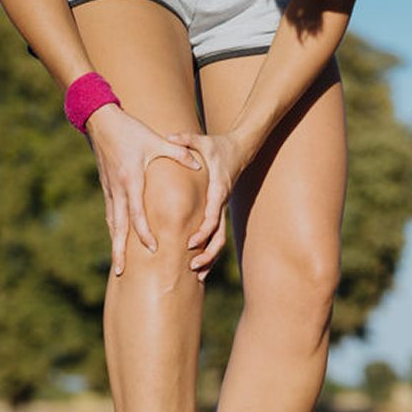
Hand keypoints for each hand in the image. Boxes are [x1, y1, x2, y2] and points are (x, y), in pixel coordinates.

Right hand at [85, 104, 201, 274]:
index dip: (144, 233)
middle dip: (119, 250)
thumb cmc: (130, 130)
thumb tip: (199, 163)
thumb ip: (178, 153)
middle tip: (120, 271)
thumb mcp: (155, 140)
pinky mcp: (107, 187)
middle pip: (118, 226)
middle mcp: (117, 189)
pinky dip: (113, 229)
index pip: (137, 213)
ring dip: (115, 244)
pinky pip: (110, 213)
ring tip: (117, 265)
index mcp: (131, 180)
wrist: (100, 120)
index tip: (152, 249)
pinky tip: (116, 240)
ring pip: (112, 223)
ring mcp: (110, 189)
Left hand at [166, 130, 252, 281]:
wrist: (240, 149)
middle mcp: (221, 203)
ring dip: (210, 258)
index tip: (190, 244)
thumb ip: (186, 140)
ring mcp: (221, 209)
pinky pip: (216, 235)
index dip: (202, 232)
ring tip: (196, 274)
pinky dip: (210, 251)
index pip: (211, 217)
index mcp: (217, 190)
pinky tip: (200, 266)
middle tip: (192, 267)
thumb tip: (171, 137)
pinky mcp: (219, 211)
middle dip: (207, 254)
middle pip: (219, 236)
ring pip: (219, 240)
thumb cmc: (218, 145)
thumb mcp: (203, 140)